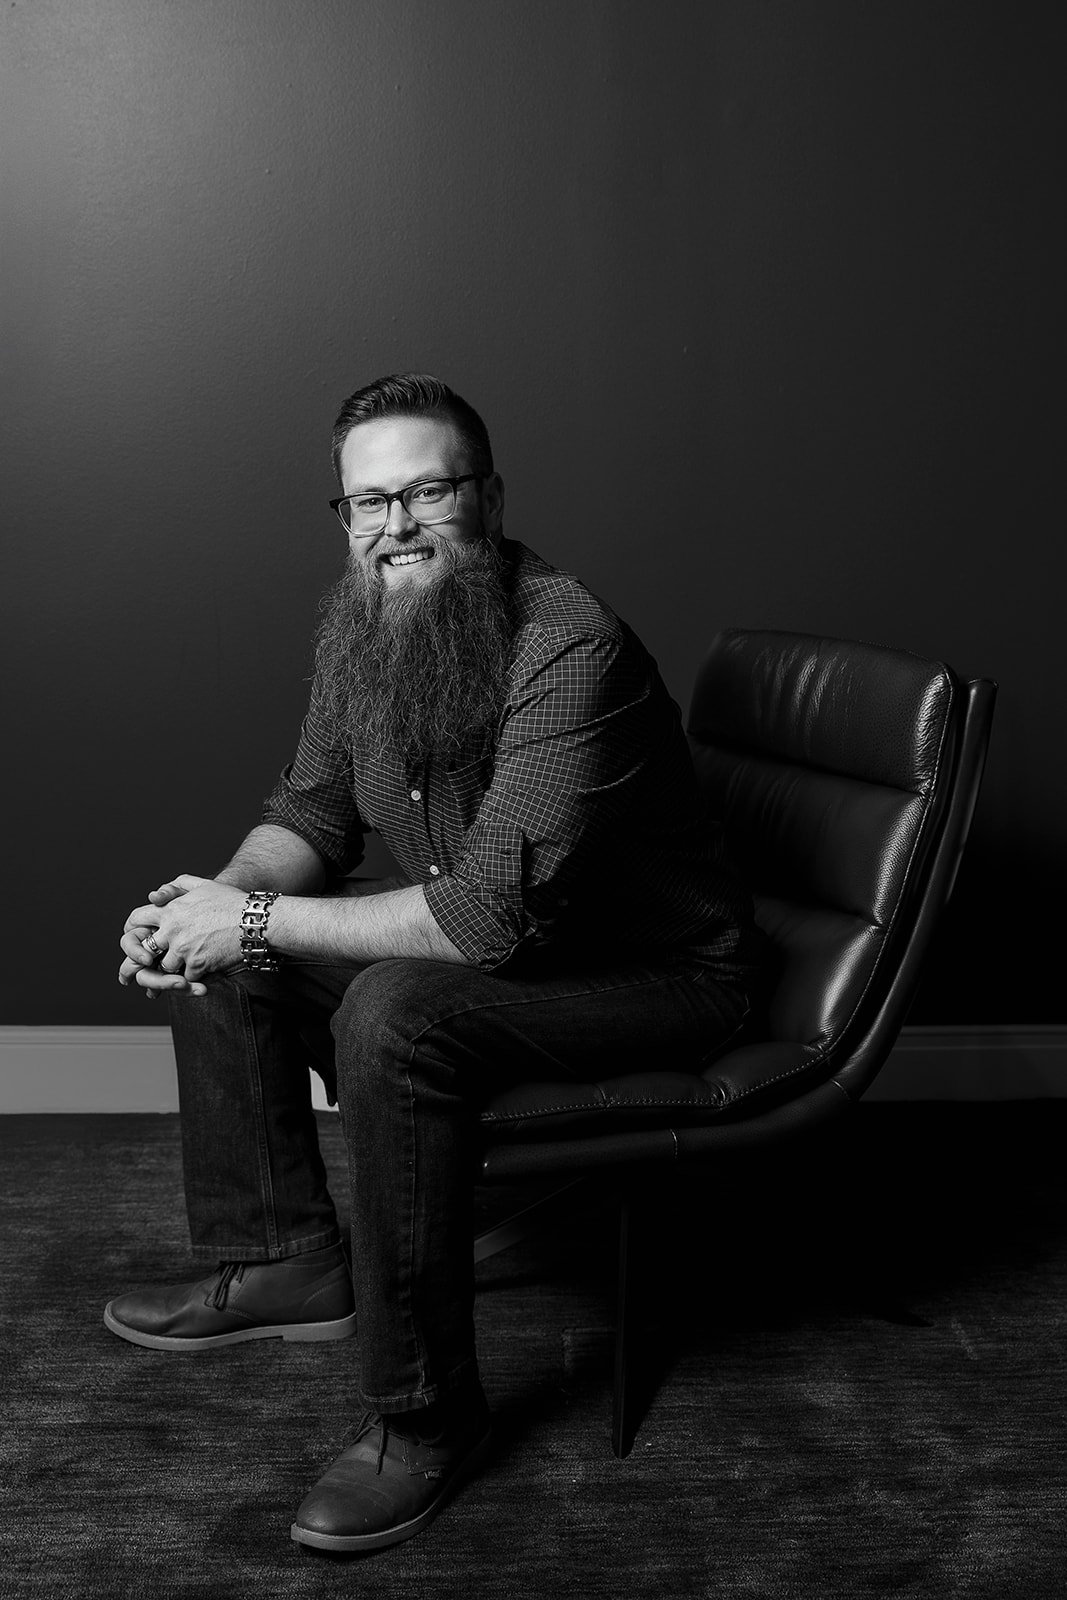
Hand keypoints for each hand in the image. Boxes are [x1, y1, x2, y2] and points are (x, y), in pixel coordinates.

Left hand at [119, 875, 245, 997]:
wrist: (256, 921)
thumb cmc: (233, 901)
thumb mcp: (205, 885)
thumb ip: (179, 885)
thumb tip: (158, 894)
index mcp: (170, 910)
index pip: (136, 919)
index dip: (133, 929)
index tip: (139, 937)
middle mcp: (172, 930)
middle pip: (147, 949)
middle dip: (153, 954)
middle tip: (159, 958)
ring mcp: (183, 949)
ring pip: (165, 966)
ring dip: (175, 966)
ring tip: (189, 962)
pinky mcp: (197, 965)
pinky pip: (186, 977)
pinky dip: (194, 976)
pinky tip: (205, 969)